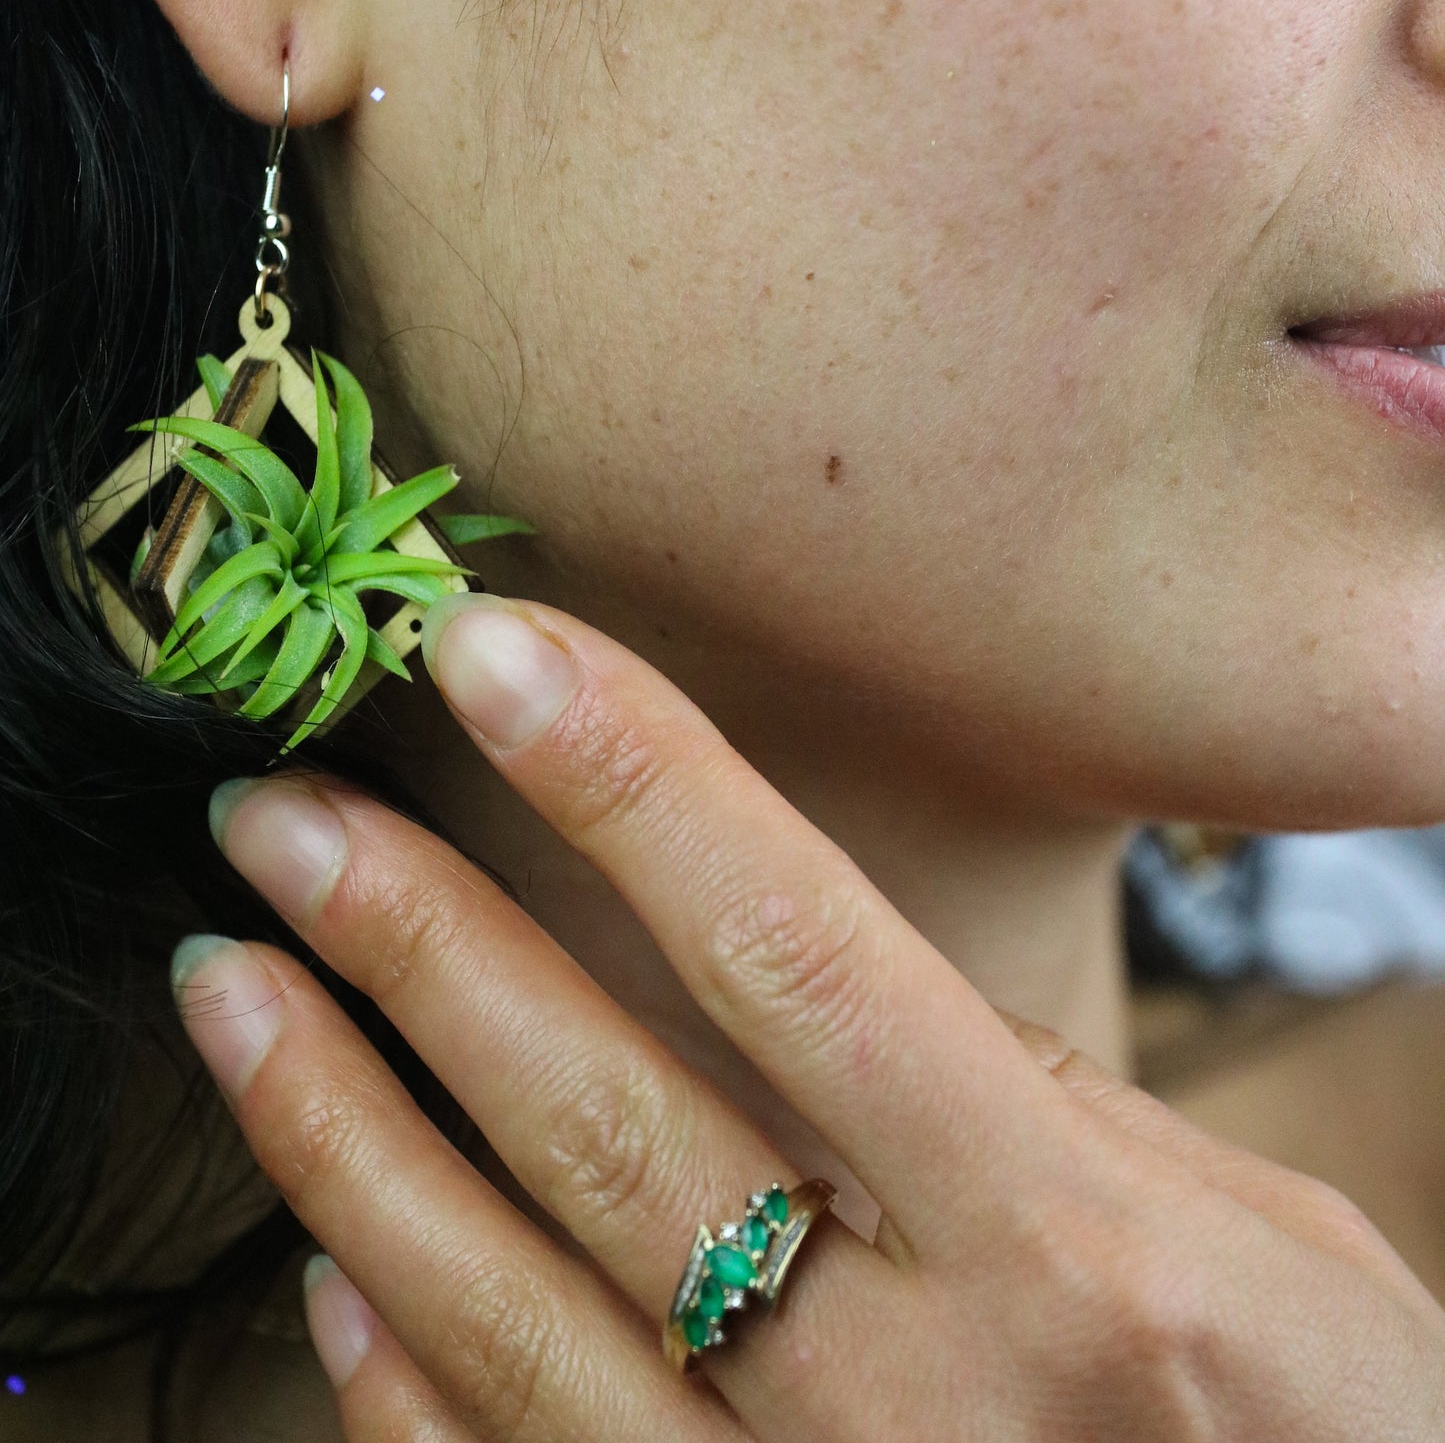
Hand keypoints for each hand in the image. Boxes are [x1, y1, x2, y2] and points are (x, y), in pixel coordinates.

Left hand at [174, 595, 1444, 1439]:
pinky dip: (396, 1381)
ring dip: (344, 1133)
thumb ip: (1044, 1110)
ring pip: (510, 1317)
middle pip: (606, 1124)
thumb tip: (830, 997)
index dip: (632, 786)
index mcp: (1067, 1246)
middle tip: (277, 819)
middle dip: (420, 944)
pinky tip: (317, 1263)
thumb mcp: (1262, 1241)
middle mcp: (914, 1396)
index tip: (491, 656)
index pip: (797, 956)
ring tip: (233, 988)